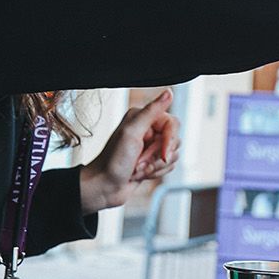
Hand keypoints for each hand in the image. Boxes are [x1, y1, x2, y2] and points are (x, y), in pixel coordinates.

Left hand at [80, 90, 180, 213]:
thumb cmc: (112, 161)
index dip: (169, 141)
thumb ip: (151, 111)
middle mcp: (148, 129)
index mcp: (143, 117)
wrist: (104, 187)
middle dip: (157, 157)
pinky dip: (155, 173)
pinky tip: (140, 174)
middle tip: (139, 161)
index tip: (162, 154)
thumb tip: (169, 92)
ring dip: (155, 167)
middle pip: (175, 141)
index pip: (173, 125)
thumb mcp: (131, 133)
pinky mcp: (153, 161)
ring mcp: (151, 146)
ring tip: (136, 169)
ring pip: (173, 156)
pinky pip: (169, 166)